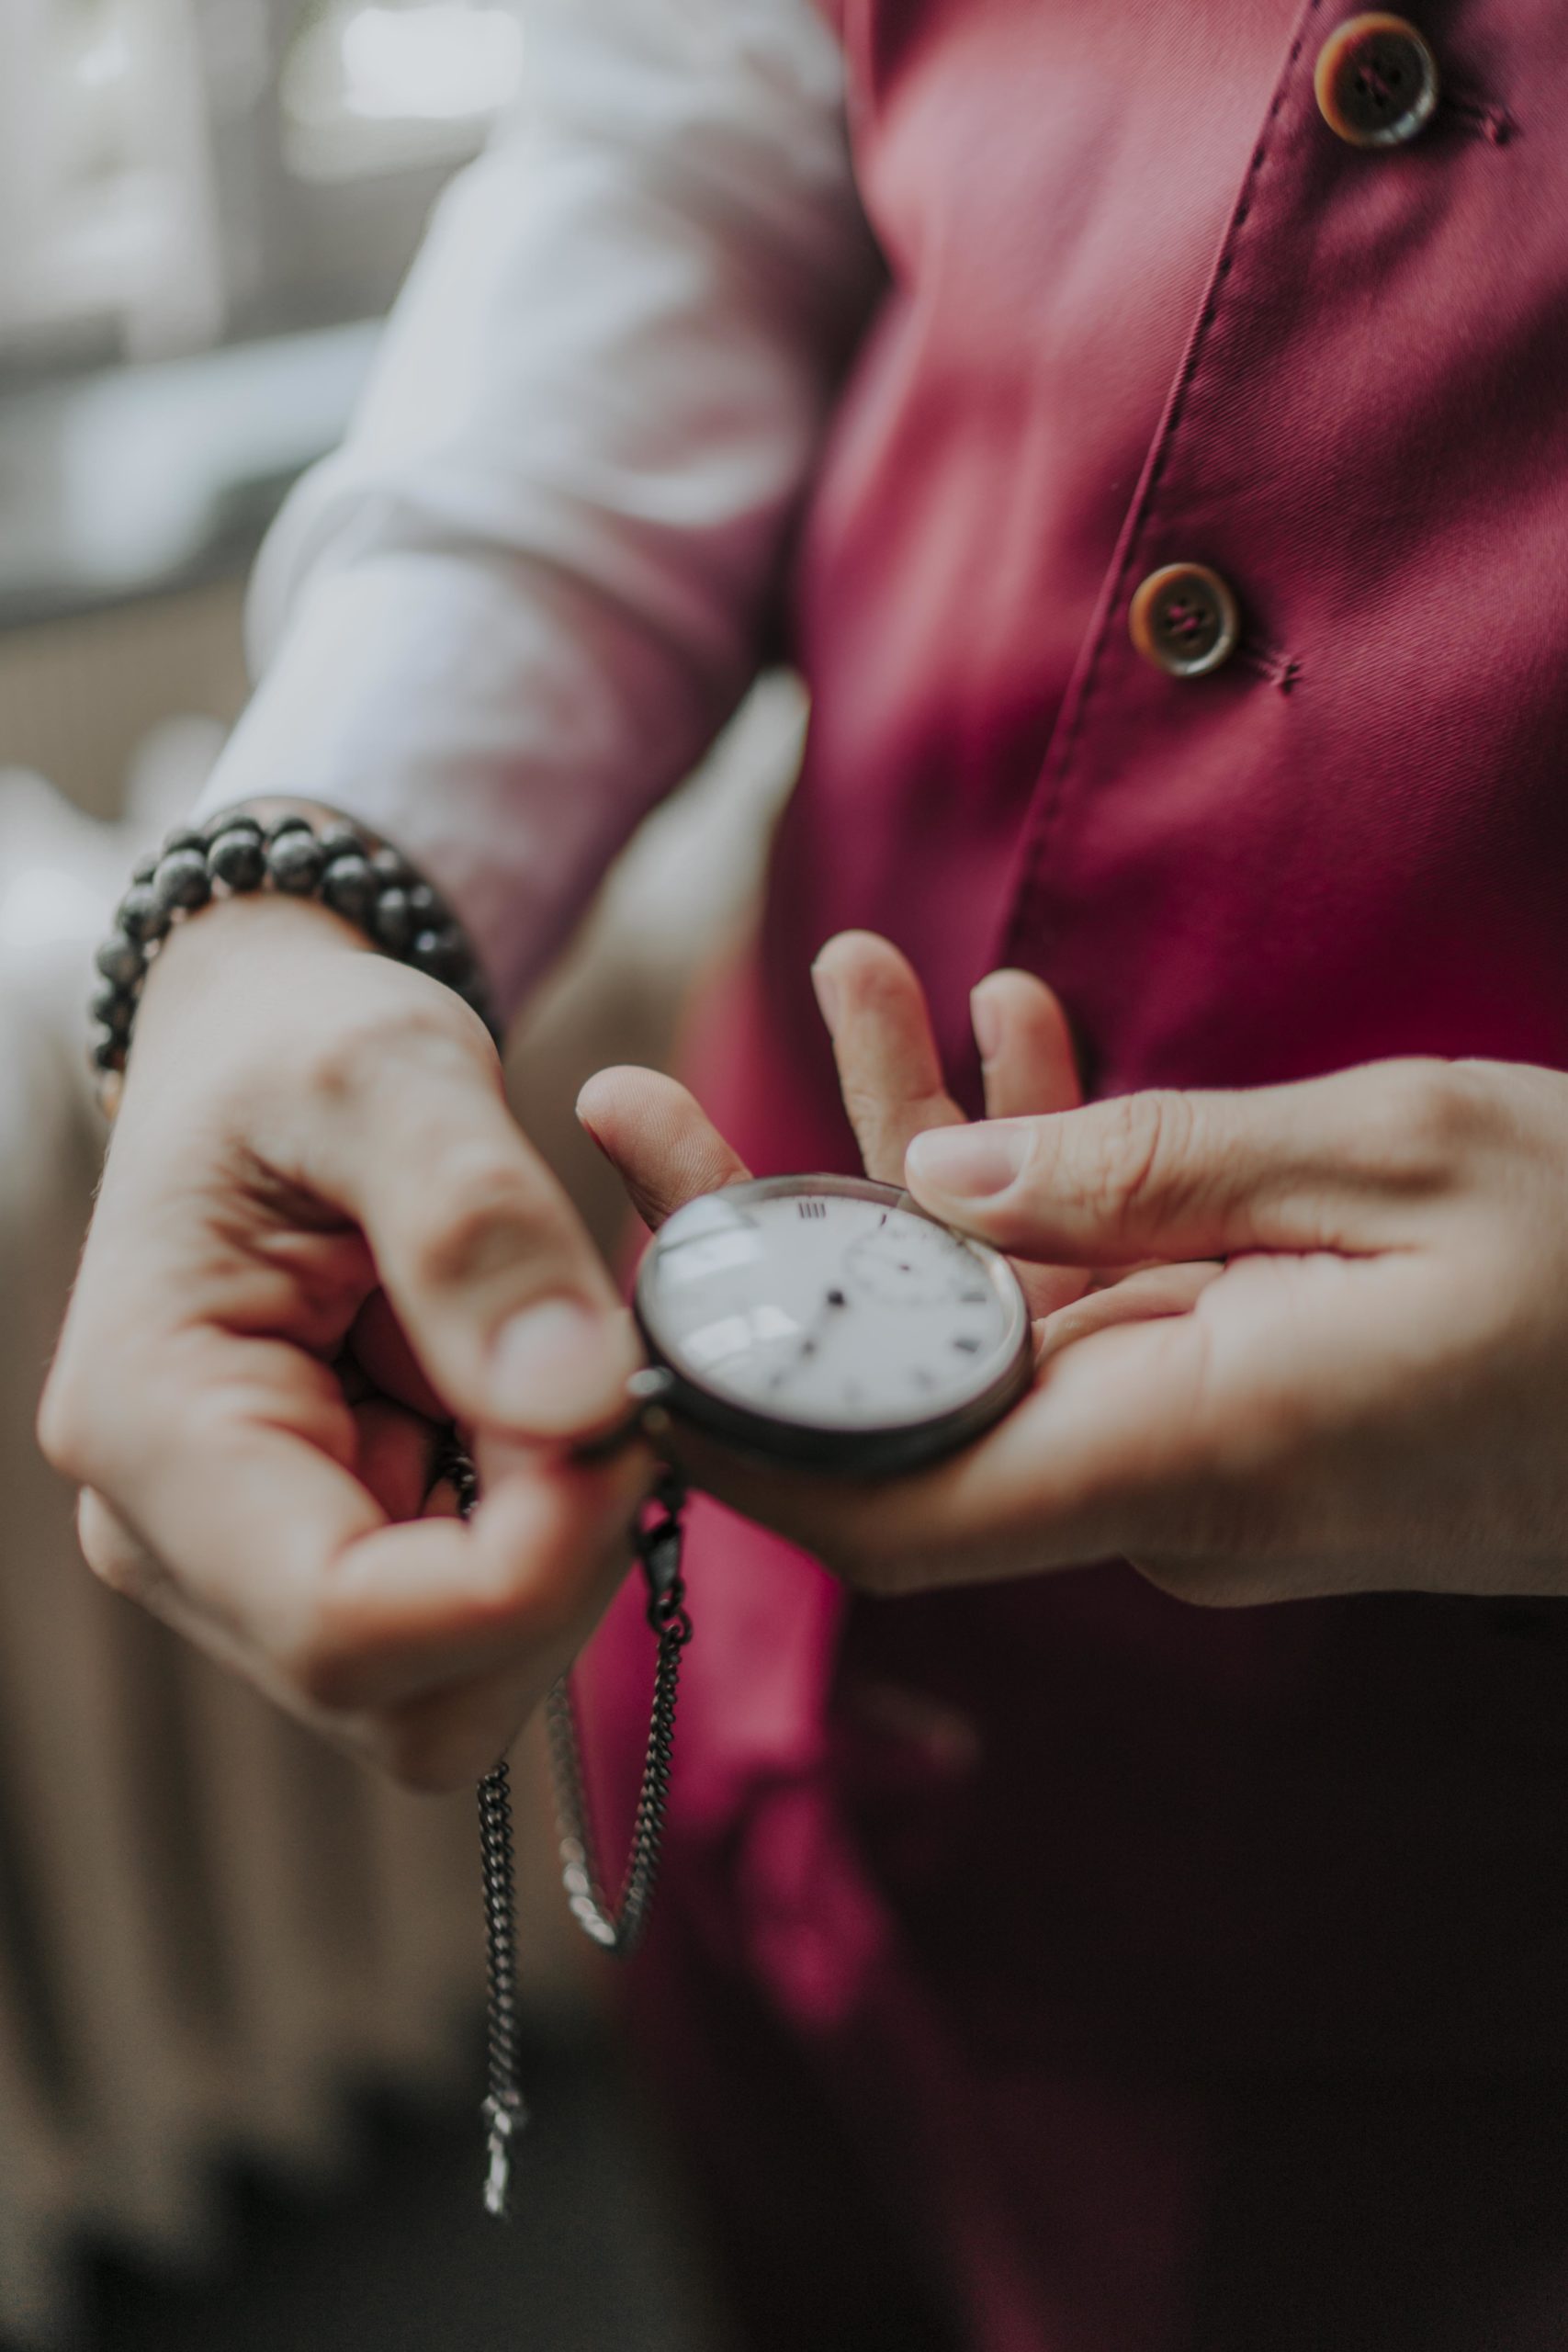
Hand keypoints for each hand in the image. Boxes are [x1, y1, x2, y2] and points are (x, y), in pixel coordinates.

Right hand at [39, 879, 647, 1789]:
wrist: (263, 1052)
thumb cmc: (302, 1046)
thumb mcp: (388, 1070)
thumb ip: (474, 1223)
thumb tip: (577, 1403)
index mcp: (149, 1424)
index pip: (341, 1624)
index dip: (524, 1572)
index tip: (627, 1423)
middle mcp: (170, 1535)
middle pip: (406, 1696)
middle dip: (551, 1568)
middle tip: (608, 1389)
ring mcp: (245, 1563)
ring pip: (452, 1690)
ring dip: (558, 1559)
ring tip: (564, 1375)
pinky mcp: (326, 1554)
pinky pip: (473, 1628)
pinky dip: (548, 1540)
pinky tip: (543, 1408)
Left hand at [583, 932, 1567, 1605]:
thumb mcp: (1398, 1161)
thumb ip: (1149, 1173)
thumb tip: (932, 1194)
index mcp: (1188, 1457)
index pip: (883, 1504)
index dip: (729, 1426)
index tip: (614, 1299)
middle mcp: (1162, 1487)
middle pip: (896, 1400)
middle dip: (761, 1247)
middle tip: (635, 1102)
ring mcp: (1192, 1453)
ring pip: (988, 1328)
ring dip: (906, 1165)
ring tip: (851, 976)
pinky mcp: (1227, 1403)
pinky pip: (1090, 1305)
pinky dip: (1038, 1184)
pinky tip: (1009, 1034)